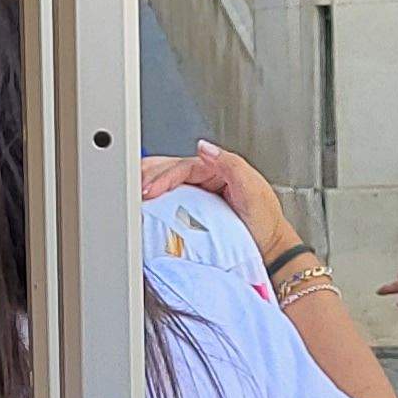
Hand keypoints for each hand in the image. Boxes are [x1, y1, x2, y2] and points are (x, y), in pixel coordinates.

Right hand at [137, 141, 300, 258]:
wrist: (269, 250)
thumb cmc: (264, 222)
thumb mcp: (253, 188)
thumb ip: (230, 164)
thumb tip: (203, 147)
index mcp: (217, 168)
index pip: (181, 167)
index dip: (161, 177)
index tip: (146, 191)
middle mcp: (205, 178)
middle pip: (168, 170)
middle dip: (146, 176)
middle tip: (128, 189)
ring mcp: (198, 194)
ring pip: (165, 183)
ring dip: (146, 184)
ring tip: (128, 193)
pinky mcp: (193, 211)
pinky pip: (169, 201)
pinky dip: (153, 200)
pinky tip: (141, 205)